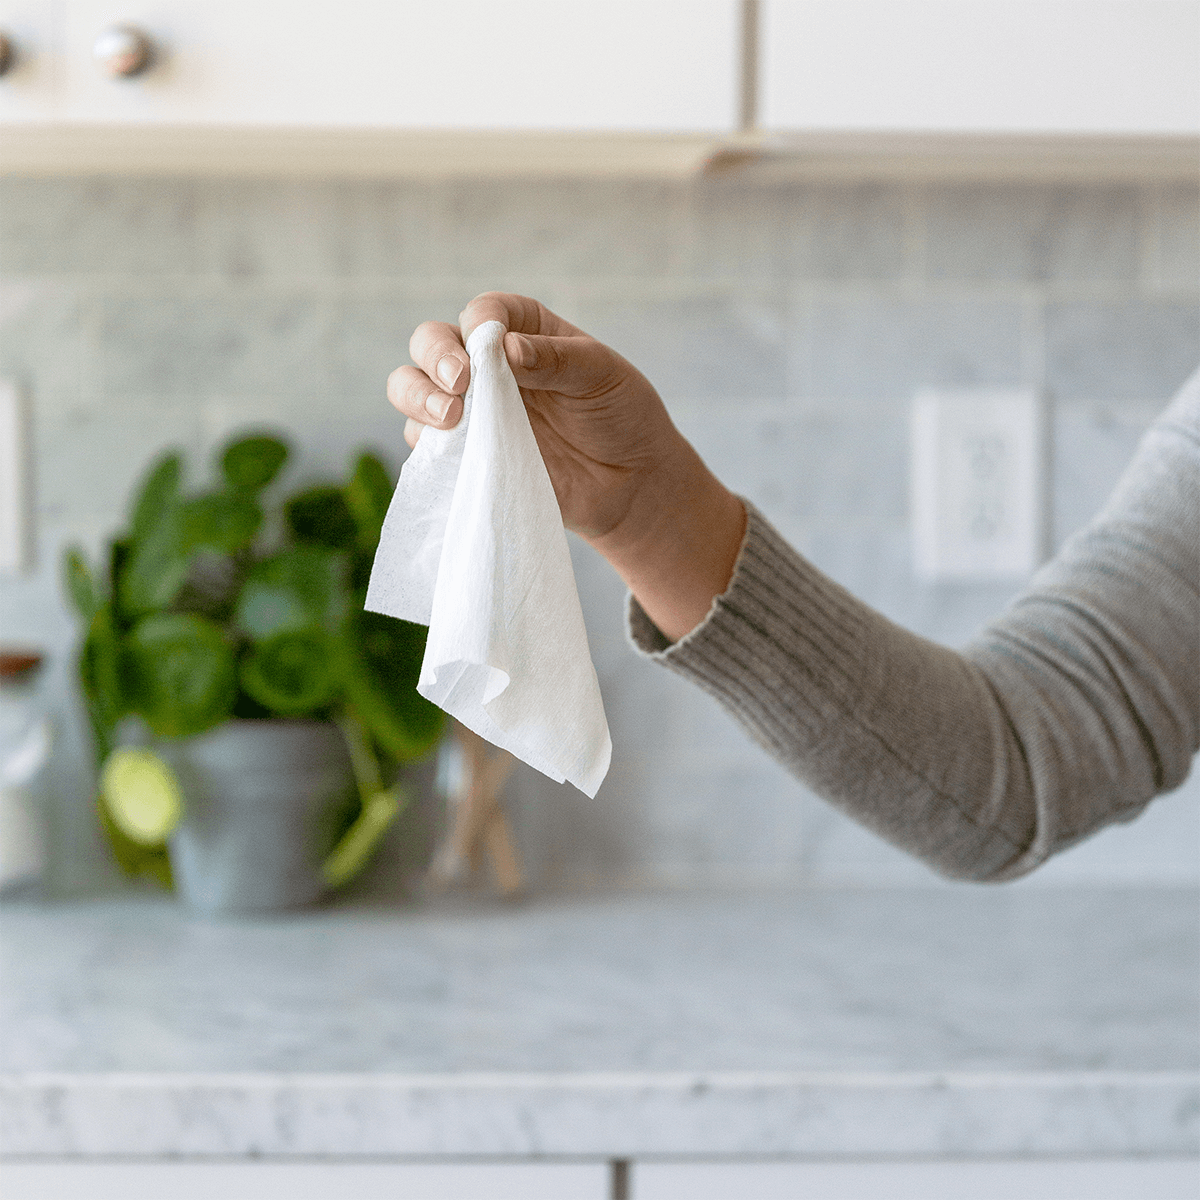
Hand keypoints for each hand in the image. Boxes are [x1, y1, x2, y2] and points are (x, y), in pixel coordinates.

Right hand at [388, 292, 744, 640]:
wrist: (630, 486)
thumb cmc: (622, 418)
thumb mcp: (602, 377)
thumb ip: (557, 359)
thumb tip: (507, 348)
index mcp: (523, 331)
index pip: (484, 312)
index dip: (478, 324)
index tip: (486, 347)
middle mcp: (489, 365)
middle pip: (432, 342)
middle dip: (435, 357)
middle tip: (459, 384)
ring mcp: (474, 411)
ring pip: (413, 389)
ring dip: (418, 397)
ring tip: (449, 418)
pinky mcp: (467, 454)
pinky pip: (427, 444)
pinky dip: (427, 443)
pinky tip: (450, 450)